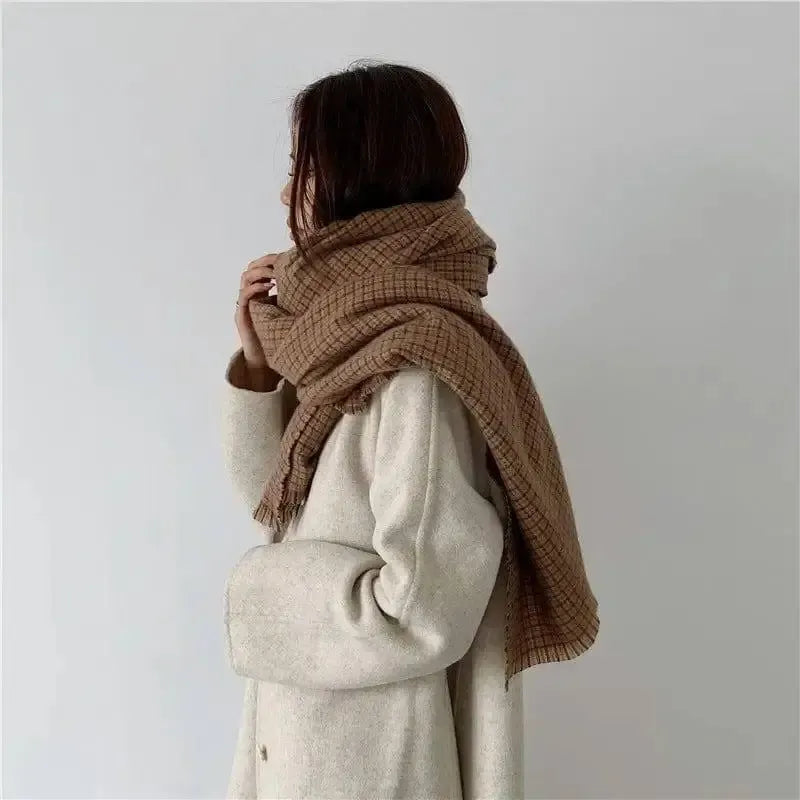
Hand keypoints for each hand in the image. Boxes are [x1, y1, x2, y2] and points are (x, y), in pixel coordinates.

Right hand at [235, 255, 281, 388]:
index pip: (261, 268)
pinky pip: (244, 295)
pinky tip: (270, 285)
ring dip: (261, 272)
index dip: (270, 260)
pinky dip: (256, 287)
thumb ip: (294, 299)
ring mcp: (245, 305)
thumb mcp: (288, 313)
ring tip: (276, 274)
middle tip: (279, 261)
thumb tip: (316, 287)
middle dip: (265, 262)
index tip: (286, 257)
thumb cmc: (278, 337)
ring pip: (246, 278)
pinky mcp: (242, 316)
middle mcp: (251, 296)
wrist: (263, 361)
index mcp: (261, 293)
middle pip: (251, 268)